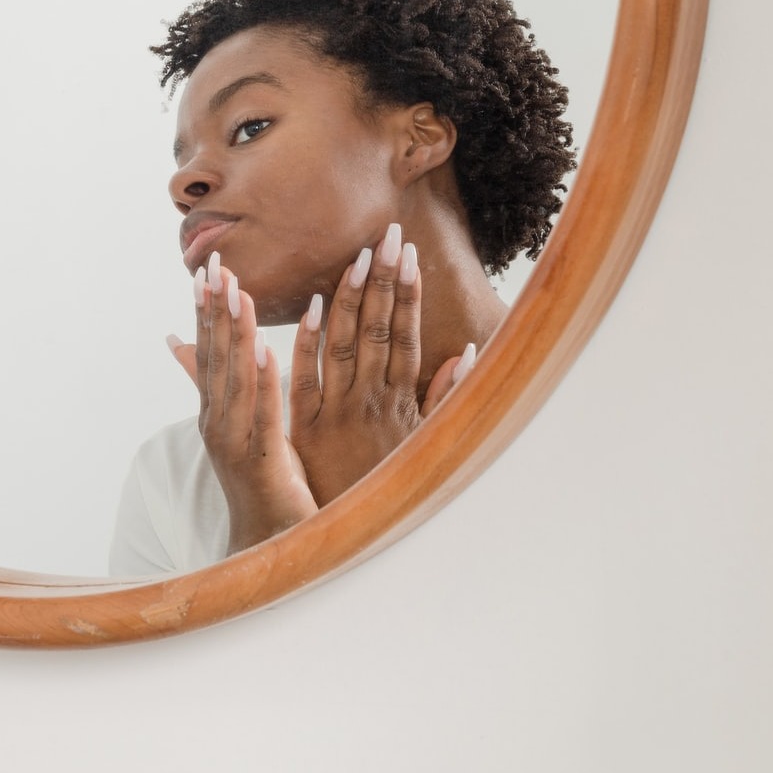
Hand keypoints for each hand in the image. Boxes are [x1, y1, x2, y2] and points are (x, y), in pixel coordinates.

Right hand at [181, 253, 317, 554]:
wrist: (267, 545)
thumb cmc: (260, 483)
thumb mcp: (237, 427)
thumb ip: (213, 385)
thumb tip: (177, 343)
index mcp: (216, 411)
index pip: (208, 352)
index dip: (206, 311)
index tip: (206, 271)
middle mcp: (217, 422)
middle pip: (215, 357)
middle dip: (216, 310)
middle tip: (216, 266)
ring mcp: (235, 441)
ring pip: (236, 378)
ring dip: (236, 334)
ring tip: (238, 294)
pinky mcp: (261, 460)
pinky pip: (263, 413)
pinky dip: (262, 380)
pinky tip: (265, 350)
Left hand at [287, 223, 465, 504]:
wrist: (350, 537)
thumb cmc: (386, 488)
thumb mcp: (423, 445)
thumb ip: (441, 398)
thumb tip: (466, 352)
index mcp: (398, 401)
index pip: (404, 336)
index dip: (408, 294)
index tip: (409, 255)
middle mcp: (371, 401)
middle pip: (378, 330)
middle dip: (384, 281)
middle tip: (389, 234)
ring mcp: (338, 411)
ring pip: (346, 345)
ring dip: (351, 298)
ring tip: (359, 255)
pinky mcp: (306, 428)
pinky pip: (306, 378)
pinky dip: (309, 342)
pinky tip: (311, 307)